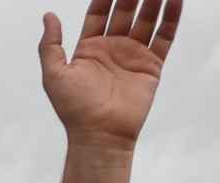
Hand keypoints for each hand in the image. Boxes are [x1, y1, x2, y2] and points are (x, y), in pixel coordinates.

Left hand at [40, 0, 181, 150]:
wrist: (100, 133)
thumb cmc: (74, 108)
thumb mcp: (54, 74)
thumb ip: (50, 44)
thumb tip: (49, 16)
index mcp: (89, 48)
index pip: (99, 12)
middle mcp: (112, 48)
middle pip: (124, 11)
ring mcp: (133, 54)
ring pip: (146, 19)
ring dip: (153, 0)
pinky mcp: (152, 64)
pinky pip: (164, 36)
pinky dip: (171, 17)